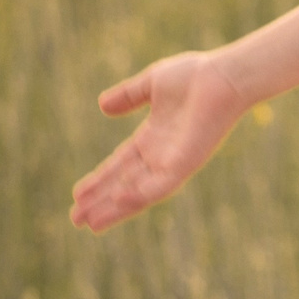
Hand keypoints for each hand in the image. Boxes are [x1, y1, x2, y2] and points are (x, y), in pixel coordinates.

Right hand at [69, 51, 251, 231]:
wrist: (222, 76)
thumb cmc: (194, 76)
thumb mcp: (151, 84)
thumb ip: (128, 95)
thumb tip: (102, 106)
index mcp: (153, 137)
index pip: (120, 165)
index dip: (99, 179)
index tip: (77, 194)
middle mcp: (162, 154)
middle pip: (125, 184)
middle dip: (101, 201)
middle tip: (76, 220)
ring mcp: (174, 161)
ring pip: (139, 192)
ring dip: (115, 207)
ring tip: (90, 222)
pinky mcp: (187, 163)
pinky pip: (161, 185)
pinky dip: (140, 194)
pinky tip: (118, 199)